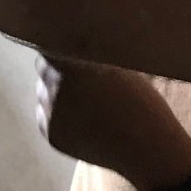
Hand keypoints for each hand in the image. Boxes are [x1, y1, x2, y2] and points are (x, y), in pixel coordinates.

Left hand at [36, 55, 190, 190]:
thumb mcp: (118, 67)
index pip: (47, 44)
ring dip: (57, 91)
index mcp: (72, 64)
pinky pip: (46, 115)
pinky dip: (59, 115)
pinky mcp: (51, 135)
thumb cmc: (140, 101)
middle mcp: (55, 87)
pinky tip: (85, 119)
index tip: (65, 44)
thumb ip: (89, 55)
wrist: (147, 148)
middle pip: (43, 68)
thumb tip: (70, 42)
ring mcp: (50, 113)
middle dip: (58, 68)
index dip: (57, 43)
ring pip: (43, 92)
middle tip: (82, 76)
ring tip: (88, 102)